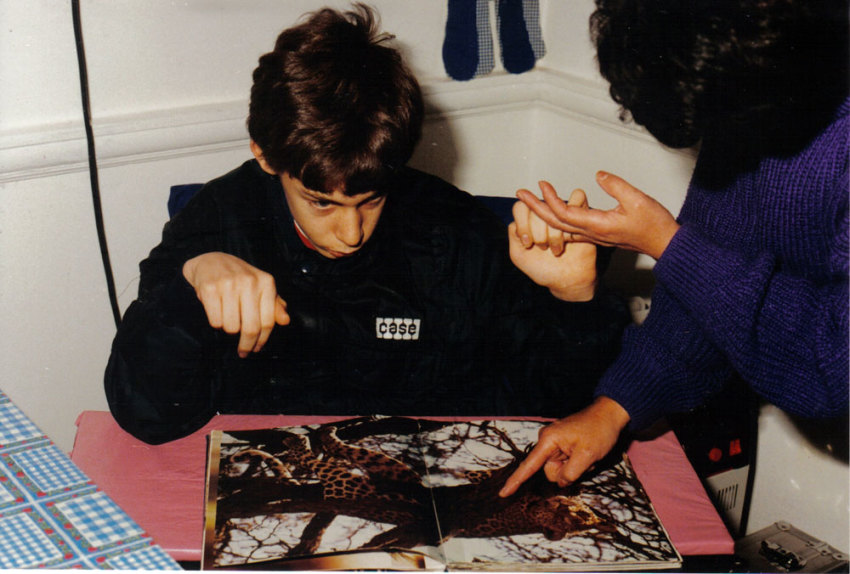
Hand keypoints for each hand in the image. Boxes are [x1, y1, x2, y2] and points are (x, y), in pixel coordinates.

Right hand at [183, 252, 289, 357]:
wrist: (210, 261)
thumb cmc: (239, 278)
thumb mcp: (261, 287)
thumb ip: (275, 305)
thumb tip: (285, 321)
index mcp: (266, 282)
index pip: (268, 321)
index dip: (262, 340)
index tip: (257, 349)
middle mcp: (249, 282)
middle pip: (251, 327)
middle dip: (246, 344)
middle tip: (243, 350)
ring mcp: (229, 284)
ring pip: (231, 327)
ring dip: (229, 329)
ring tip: (227, 318)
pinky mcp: (210, 289)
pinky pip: (215, 321)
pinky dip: (216, 322)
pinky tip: (217, 311)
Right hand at [498, 396, 629, 496]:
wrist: (608, 414)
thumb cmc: (599, 432)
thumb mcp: (587, 455)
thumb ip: (570, 473)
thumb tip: (560, 482)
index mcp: (548, 440)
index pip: (529, 466)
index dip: (516, 481)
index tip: (503, 493)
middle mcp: (546, 441)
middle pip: (550, 471)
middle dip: (567, 471)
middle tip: (584, 459)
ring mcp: (553, 443)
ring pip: (559, 469)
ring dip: (574, 467)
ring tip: (586, 454)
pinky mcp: (560, 445)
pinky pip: (564, 462)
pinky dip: (575, 463)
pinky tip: (585, 453)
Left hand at [509, 186, 596, 301]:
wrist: (567, 280)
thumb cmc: (543, 268)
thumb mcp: (519, 255)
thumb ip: (514, 234)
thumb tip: (519, 219)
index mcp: (528, 220)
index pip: (521, 207)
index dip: (523, 225)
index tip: (527, 244)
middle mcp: (544, 213)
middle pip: (537, 206)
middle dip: (538, 233)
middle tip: (543, 248)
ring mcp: (561, 212)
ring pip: (555, 204)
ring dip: (554, 231)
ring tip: (555, 249)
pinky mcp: (580, 212)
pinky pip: (578, 198)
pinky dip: (572, 219)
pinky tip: (568, 239)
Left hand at [517, 173, 679, 259]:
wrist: (665, 244)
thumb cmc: (654, 224)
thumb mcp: (638, 199)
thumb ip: (616, 186)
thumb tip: (597, 175)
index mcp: (598, 225)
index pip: (565, 214)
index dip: (550, 200)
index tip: (541, 185)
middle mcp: (592, 233)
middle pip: (556, 222)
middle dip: (536, 208)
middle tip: (520, 194)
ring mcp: (594, 236)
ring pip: (562, 227)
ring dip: (544, 214)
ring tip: (531, 202)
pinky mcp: (599, 235)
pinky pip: (572, 230)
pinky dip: (558, 221)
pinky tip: (552, 216)